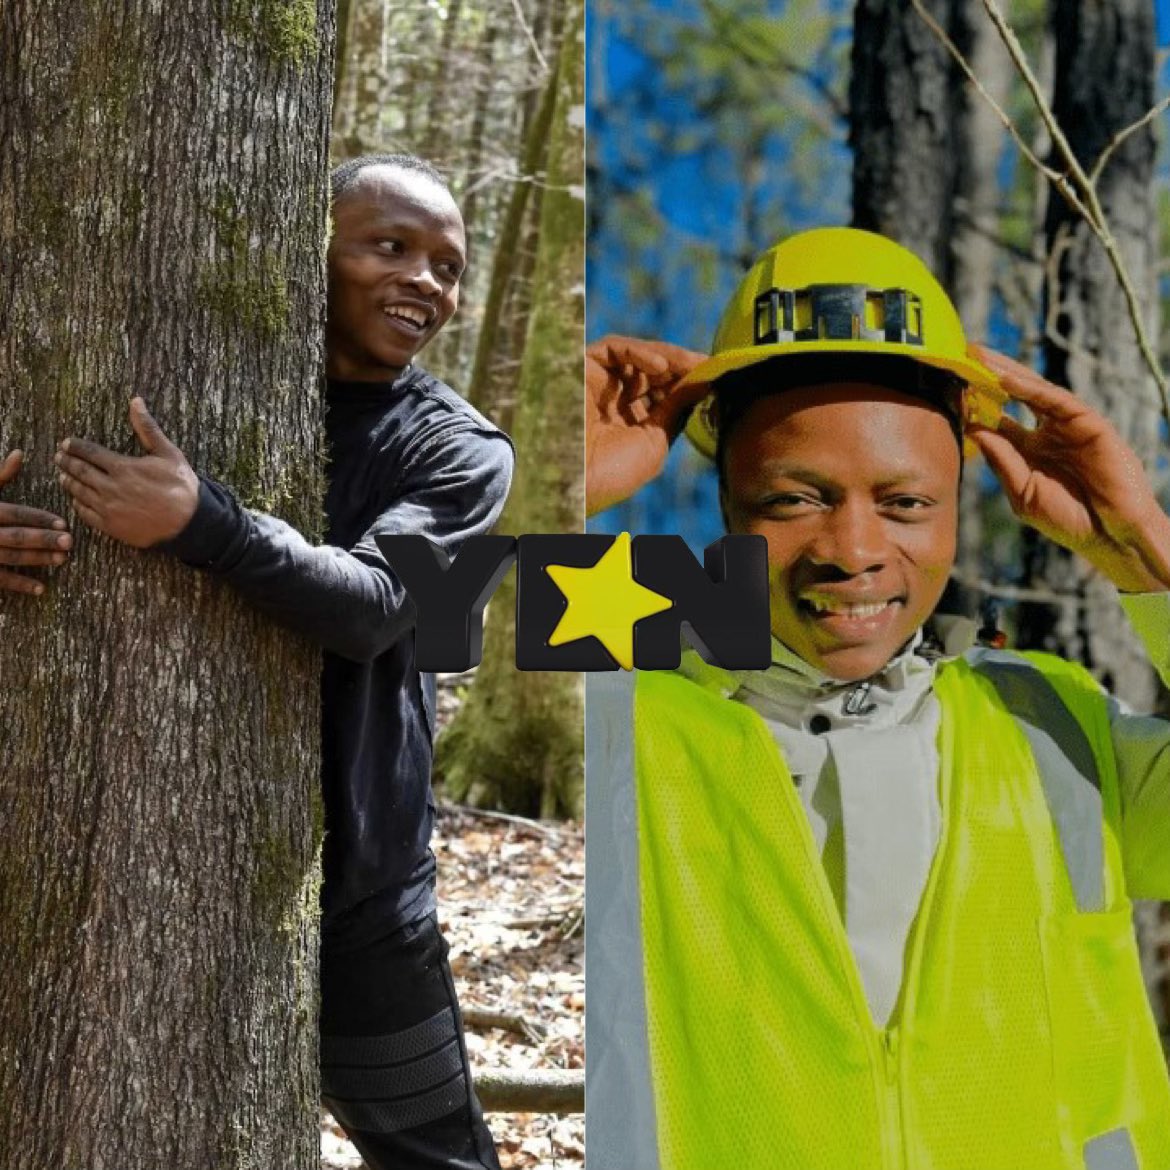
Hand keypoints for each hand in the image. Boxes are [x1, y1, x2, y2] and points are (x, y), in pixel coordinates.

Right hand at [0, 450, 72, 595]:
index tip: (63, 522)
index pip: (14, 513)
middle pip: (16, 536)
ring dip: (37, 559)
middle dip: (44, 539)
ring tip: (62, 559)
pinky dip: (19, 584)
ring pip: (10, 556)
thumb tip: (20, 453)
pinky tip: (41, 588)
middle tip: (70, 542)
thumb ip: (0, 474)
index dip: (38, 517)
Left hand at [55, 398, 199, 549]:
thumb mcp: (168, 453)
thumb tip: (136, 401)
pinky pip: (86, 513)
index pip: (90, 453)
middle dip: (66, 462)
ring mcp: (109, 508)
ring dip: (68, 482)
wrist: (189, 522)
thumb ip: (147, 428)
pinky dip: (77, 504)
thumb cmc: (181, 486)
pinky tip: (76, 500)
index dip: (75, 447)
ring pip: (79, 492)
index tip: (66, 443)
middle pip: (80, 472)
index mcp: (123, 468)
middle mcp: (111, 488)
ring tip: (62, 475)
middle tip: (58, 457)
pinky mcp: (111, 526)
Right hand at [586, 335, 709, 515]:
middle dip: (682, 368)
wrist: (572, 479)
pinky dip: (640, 352)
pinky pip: (615, 349)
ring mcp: (599, 385)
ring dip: (667, 358)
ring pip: (638, 357)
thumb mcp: (656, 441)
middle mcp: (615, 403)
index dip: (690, 384)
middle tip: (707, 366)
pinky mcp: (582, 368)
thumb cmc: (613, 473)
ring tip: (690, 365)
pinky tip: (661, 367)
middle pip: (654, 373)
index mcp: (632, 426)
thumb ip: (679, 407)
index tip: (716, 376)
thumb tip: (706, 378)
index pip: (666, 394)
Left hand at [968, 344, 1169, 592]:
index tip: (946, 390)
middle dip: (988, 377)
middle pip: (1012, 397)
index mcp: (1028, 450)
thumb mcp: (1022, 490)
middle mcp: (1046, 432)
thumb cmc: (1066, 519)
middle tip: (962, 356)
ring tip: (979, 357)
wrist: (1108, 534)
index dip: (973, 405)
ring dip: (1006, 373)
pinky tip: (1007, 379)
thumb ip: (1000, 458)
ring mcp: (1067, 425)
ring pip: (1033, 391)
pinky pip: (1055, 400)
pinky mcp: (1088, 422)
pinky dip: (1031, 388)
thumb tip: (972, 429)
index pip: (996, 420)